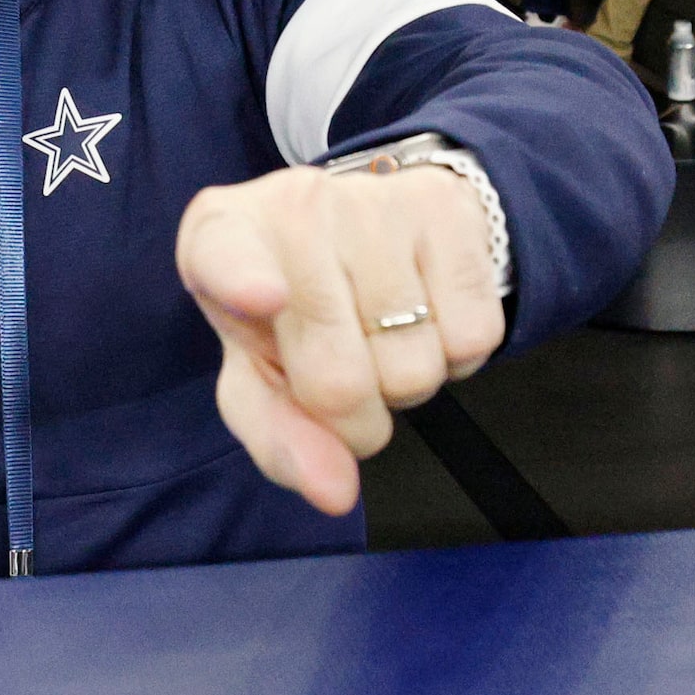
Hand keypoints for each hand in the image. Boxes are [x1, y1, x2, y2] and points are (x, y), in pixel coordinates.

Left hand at [177, 164, 503, 517]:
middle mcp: (293, 207)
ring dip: (405, 385)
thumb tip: (334, 492)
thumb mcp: (259, 371)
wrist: (361, 228)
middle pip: (338, 378)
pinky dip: (455, 356)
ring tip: (379, 336)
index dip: (243, 284)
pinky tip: (424, 316)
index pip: (225, 260)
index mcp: (220, 238)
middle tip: (342, 379)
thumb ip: (278, 435)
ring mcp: (371, 202)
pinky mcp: (443, 207)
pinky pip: (474, 339)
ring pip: (415, 368)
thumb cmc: (290, 311)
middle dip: (351, 418)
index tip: (262, 299)